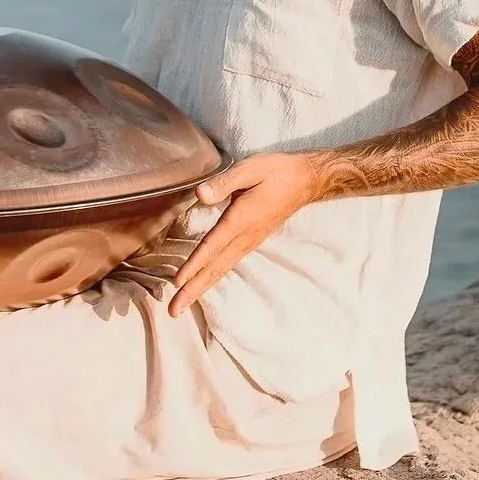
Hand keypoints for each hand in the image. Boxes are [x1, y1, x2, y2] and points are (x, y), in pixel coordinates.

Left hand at [167, 151, 335, 317]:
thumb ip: (223, 182)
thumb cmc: (276, 172)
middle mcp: (244, 236)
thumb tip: (200, 194)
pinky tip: (203, 283)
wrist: (305, 181)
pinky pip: (227, 263)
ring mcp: (249, 241)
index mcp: (240, 220)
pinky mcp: (251, 240)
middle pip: (214, 268)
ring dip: (200, 287)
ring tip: (182, 303)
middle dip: (193, 290)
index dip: (194, 264)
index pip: (212, 246)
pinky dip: (212, 277)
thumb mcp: (249, 169)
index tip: (177, 282)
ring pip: (220, 269)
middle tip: (173, 311)